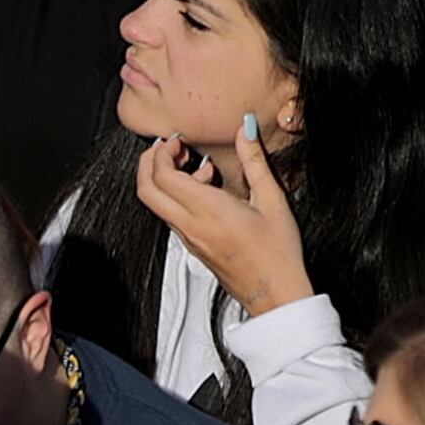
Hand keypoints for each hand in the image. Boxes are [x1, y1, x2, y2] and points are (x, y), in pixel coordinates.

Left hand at [134, 125, 313, 312]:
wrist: (275, 295)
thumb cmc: (278, 252)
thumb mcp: (273, 199)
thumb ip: (255, 160)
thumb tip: (245, 129)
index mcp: (207, 210)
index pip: (163, 175)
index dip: (162, 152)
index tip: (178, 138)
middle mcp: (191, 225)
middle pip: (146, 190)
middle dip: (149, 162)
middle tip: (169, 147)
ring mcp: (189, 239)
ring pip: (157, 205)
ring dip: (164, 180)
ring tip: (196, 167)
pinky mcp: (193, 248)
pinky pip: (172, 217)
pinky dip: (177, 196)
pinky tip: (206, 190)